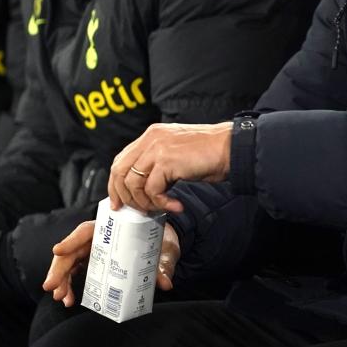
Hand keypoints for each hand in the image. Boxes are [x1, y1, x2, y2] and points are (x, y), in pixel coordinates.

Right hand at [43, 221, 180, 306]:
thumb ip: (161, 266)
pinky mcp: (94, 263)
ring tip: (61, 298)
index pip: (86, 231)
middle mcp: (98, 238)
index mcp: (111, 228)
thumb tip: (165, 283)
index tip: (58, 251)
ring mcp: (94, 251)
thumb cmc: (157, 240)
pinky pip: (76, 273)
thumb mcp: (161, 251)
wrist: (162, 242)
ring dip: (63, 281)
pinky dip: (70, 286)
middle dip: (59, 269)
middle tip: (52, 287)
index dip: (71, 241)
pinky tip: (68, 300)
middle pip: (72, 251)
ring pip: (70, 263)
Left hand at [109, 121, 232, 212]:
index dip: (116, 184)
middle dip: (124, 196)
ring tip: (161, 208)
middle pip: (120, 171)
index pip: (121, 161)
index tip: (119, 201)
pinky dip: (162, 203)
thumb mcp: (176, 154)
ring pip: (134, 183)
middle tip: (135, 211)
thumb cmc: (209, 154)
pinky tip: (176, 205)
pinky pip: (153, 190)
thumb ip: (158, 162)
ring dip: (146, 202)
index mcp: (151, 135)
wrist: (231, 148)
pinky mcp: (167, 161)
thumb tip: (143, 187)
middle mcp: (151, 138)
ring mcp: (157, 148)